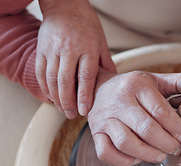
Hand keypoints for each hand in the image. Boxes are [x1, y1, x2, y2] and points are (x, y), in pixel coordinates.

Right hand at [36, 0, 114, 118]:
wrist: (64, 5)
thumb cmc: (86, 23)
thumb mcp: (101, 41)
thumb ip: (105, 62)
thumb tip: (113, 82)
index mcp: (87, 49)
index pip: (85, 77)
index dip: (84, 96)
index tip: (85, 110)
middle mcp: (69, 50)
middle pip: (66, 82)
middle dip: (69, 102)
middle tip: (73, 115)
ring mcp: (53, 50)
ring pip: (52, 79)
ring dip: (57, 98)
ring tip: (64, 110)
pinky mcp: (42, 50)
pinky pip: (41, 73)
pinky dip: (45, 88)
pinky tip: (52, 97)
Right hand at [87, 69, 180, 165]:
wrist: (99, 88)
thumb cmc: (136, 87)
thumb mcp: (158, 79)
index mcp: (137, 85)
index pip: (160, 111)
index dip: (178, 129)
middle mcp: (118, 101)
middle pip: (146, 129)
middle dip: (167, 144)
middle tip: (177, 149)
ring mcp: (104, 118)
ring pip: (126, 143)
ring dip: (148, 154)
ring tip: (161, 156)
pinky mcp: (95, 134)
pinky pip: (107, 154)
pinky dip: (125, 161)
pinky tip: (139, 157)